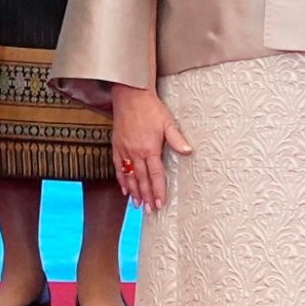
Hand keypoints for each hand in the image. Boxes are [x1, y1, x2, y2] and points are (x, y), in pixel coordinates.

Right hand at [108, 84, 187, 209]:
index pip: (155, 175)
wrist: (130, 95)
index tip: (159, 204)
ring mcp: (124, 149)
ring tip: (136, 204)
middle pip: (142, 179)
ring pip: (129, 176)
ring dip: (133, 191)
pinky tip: (124, 187)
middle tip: (148, 210)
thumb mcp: (168, 122)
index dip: (158, 191)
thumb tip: (188, 152)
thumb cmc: (150, 108)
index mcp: (150, 148)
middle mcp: (136, 152)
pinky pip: (118, 166)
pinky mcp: (116, 145)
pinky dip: (121, 178)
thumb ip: (177, 140)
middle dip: (146, 196)